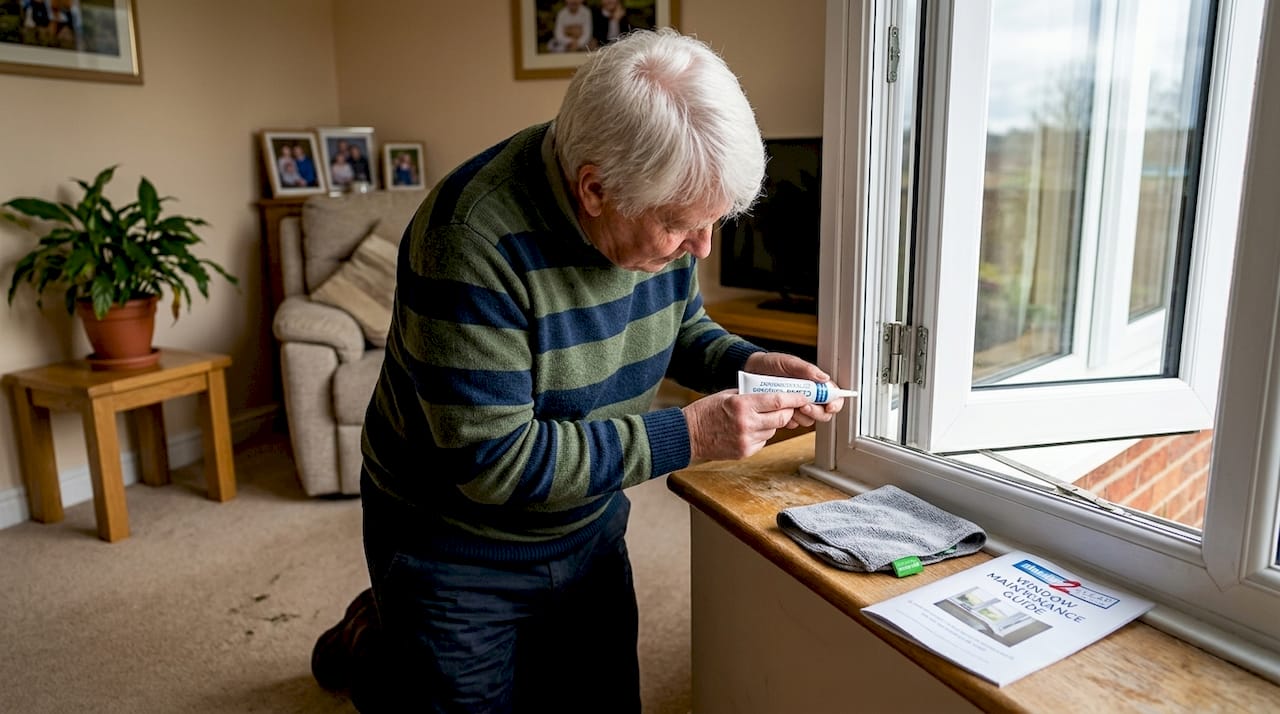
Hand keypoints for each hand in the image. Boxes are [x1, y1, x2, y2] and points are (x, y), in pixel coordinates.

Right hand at [682, 389, 809, 460]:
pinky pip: (763, 441)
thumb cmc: (706, 411)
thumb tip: (776, 394)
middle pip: (781, 417)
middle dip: (787, 411)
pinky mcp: (745, 451)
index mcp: (742, 404)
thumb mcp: (728, 395)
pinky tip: (748, 429)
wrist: (688, 435)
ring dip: (772, 423)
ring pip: (774, 430)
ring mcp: (746, 440)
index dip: (795, 398)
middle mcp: (746, 423)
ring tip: (757, 417)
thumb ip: (751, 396)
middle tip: (786, 406)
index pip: (777, 401)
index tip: (803, 396)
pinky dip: (762, 434)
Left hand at [743, 352, 846, 428]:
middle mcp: (808, 396)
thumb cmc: (768, 364)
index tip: (829, 406)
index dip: (835, 404)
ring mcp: (796, 407)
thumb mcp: (787, 362)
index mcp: (813, 383)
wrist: (748, 372)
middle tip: (804, 406)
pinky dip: (787, 420)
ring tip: (788, 406)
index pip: (833, 396)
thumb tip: (824, 378)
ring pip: (808, 421)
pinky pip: (792, 424)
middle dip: (816, 412)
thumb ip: (805, 369)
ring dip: (800, 417)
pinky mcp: (784, 415)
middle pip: (823, 413)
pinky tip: (779, 411)